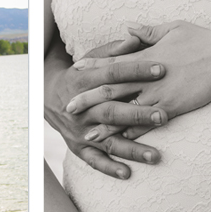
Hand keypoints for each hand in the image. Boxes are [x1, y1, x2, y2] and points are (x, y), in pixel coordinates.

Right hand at [45, 36, 169, 178]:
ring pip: (107, 139)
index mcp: (84, 79)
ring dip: (131, 148)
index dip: (136, 69)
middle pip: (112, 110)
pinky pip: (93, 159)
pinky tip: (128, 173)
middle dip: (138, 114)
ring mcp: (79, 129)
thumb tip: (136, 38)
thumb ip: (114, 51)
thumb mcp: (91, 58)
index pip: (113, 73)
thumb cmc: (80, 74)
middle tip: (164, 116)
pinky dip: (109, 167)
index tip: (162, 69)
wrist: (46, 96)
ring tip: (156, 156)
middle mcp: (81, 107)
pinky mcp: (77, 146)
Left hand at [67, 21, 210, 139]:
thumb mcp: (173, 28)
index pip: (112, 62)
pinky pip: (148, 123)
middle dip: (88, 99)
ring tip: (88, 134)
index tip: (73, 72)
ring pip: (126, 111)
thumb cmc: (203, 40)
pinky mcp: (172, 107)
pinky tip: (121, 142)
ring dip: (106, 123)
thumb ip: (148, 31)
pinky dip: (133, 132)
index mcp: (146, 56)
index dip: (91, 68)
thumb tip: (128, 28)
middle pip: (111, 89)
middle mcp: (148, 76)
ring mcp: (159, 93)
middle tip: (68, 107)